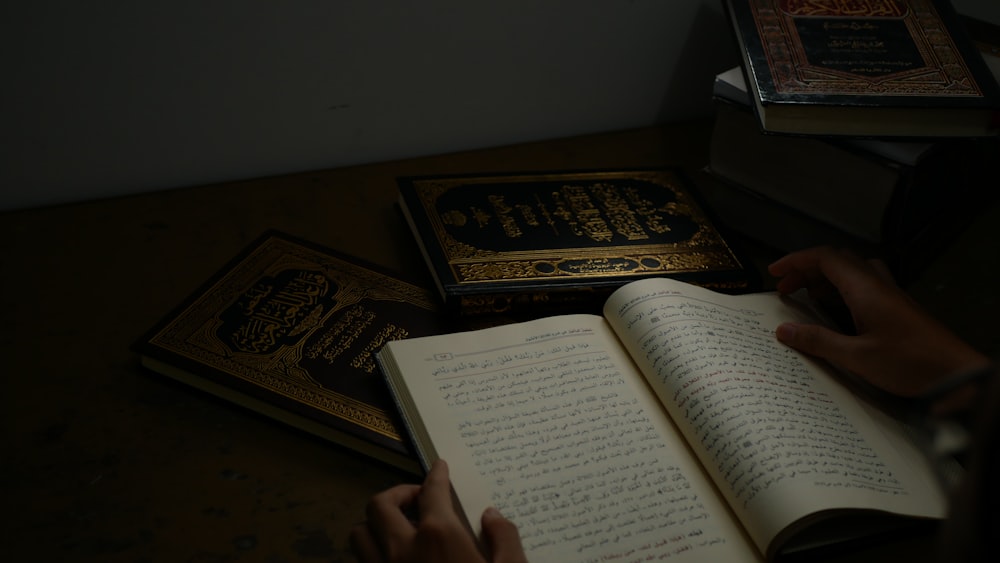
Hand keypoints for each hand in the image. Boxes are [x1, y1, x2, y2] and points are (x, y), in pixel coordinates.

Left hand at [350, 459, 527, 562]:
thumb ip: (505, 538)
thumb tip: (492, 515)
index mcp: (439, 535)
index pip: (431, 490)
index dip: (435, 474)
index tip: (438, 466)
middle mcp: (403, 548)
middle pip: (380, 504)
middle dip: (398, 494)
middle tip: (417, 499)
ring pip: (359, 534)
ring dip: (375, 524)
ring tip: (397, 528)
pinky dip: (369, 554)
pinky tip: (391, 560)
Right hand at [768, 246, 988, 399]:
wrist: (957, 374)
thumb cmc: (911, 363)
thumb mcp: (857, 357)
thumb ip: (819, 341)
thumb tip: (784, 331)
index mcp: (866, 289)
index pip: (825, 258)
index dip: (796, 260)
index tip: (775, 272)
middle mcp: (878, 285)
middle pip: (838, 261)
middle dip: (807, 269)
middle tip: (786, 287)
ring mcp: (890, 295)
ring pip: (852, 272)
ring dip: (825, 278)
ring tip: (807, 297)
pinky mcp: (897, 308)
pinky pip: (864, 286)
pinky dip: (842, 290)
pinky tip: (836, 311)